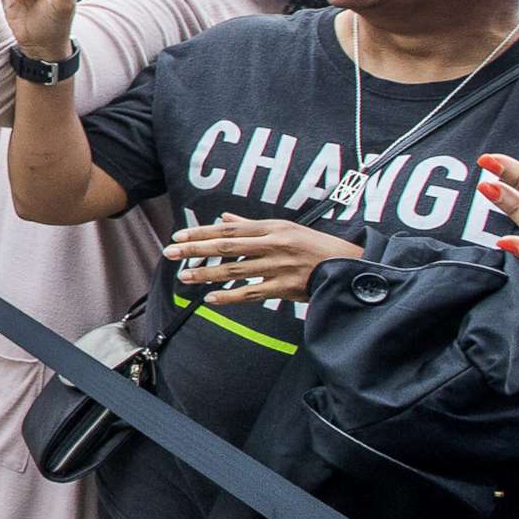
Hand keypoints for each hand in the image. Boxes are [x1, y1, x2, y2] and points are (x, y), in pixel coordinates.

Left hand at [162, 214, 362, 306]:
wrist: (349, 266)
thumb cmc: (314, 246)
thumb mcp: (285, 228)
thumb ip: (252, 226)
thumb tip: (225, 219)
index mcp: (272, 228)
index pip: (229, 230)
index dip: (202, 232)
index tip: (178, 236)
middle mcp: (273, 245)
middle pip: (226, 247)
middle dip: (195, 249)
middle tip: (170, 252)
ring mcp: (278, 266)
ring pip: (234, 270)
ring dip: (206, 274)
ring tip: (183, 277)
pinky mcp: (285, 287)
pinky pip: (251, 293)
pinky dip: (230, 296)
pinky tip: (210, 299)